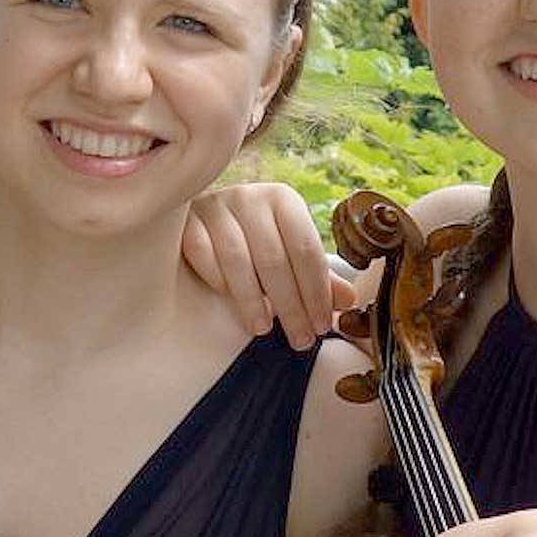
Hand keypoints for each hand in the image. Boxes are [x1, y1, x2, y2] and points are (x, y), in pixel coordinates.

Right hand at [182, 182, 353, 349]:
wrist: (204, 217)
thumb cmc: (255, 241)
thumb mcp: (289, 253)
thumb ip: (317, 277)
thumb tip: (349, 301)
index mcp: (283, 200)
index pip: (307, 249)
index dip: (317, 292)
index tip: (322, 326)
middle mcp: (250, 197)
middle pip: (275, 259)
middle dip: (290, 305)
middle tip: (299, 339)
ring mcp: (216, 207)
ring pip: (238, 259)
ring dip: (252, 300)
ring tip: (263, 329)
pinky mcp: (186, 220)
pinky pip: (203, 254)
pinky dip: (218, 281)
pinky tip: (229, 302)